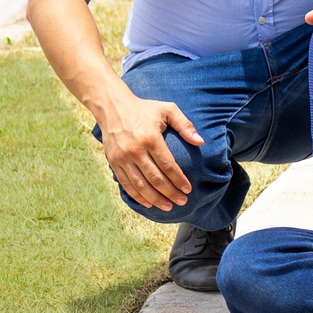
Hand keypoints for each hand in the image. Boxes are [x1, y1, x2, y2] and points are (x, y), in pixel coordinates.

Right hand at [96, 93, 202, 210]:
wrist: (112, 107)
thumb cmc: (144, 109)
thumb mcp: (167, 109)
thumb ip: (184, 125)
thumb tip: (200, 142)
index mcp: (150, 138)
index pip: (168, 165)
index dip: (179, 180)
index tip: (188, 189)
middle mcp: (135, 150)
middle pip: (155, 179)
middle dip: (170, 193)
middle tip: (182, 201)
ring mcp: (122, 158)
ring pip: (141, 185)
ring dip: (156, 199)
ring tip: (168, 206)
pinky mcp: (113, 162)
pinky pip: (127, 184)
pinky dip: (138, 196)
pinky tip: (149, 203)